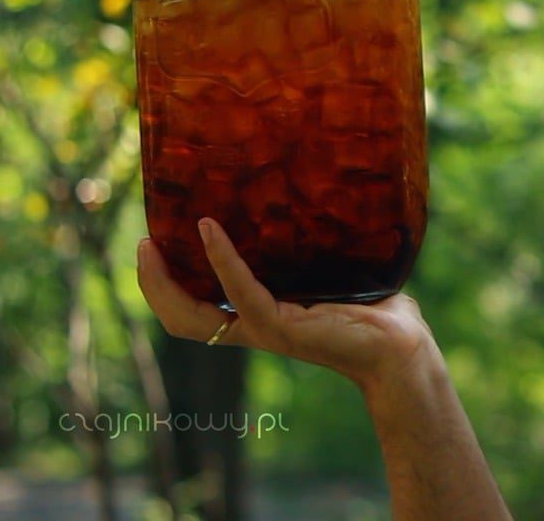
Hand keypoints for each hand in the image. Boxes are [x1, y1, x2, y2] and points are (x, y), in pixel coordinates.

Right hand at [136, 218, 436, 389]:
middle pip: (180, 318)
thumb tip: (323, 197)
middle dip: (152, 284)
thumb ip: (318, 247)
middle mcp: (255, 328)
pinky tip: (209, 229)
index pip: (195, 310)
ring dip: (166, 279)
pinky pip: (240, 293)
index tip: (153, 243)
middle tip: (141, 243)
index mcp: (260, 318)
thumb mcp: (334, 274)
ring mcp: (266, 330)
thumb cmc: (377, 312)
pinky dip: (221, 260)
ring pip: (194, 316)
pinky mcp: (283, 327)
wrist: (402, 346)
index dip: (165, 284)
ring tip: (154, 240)